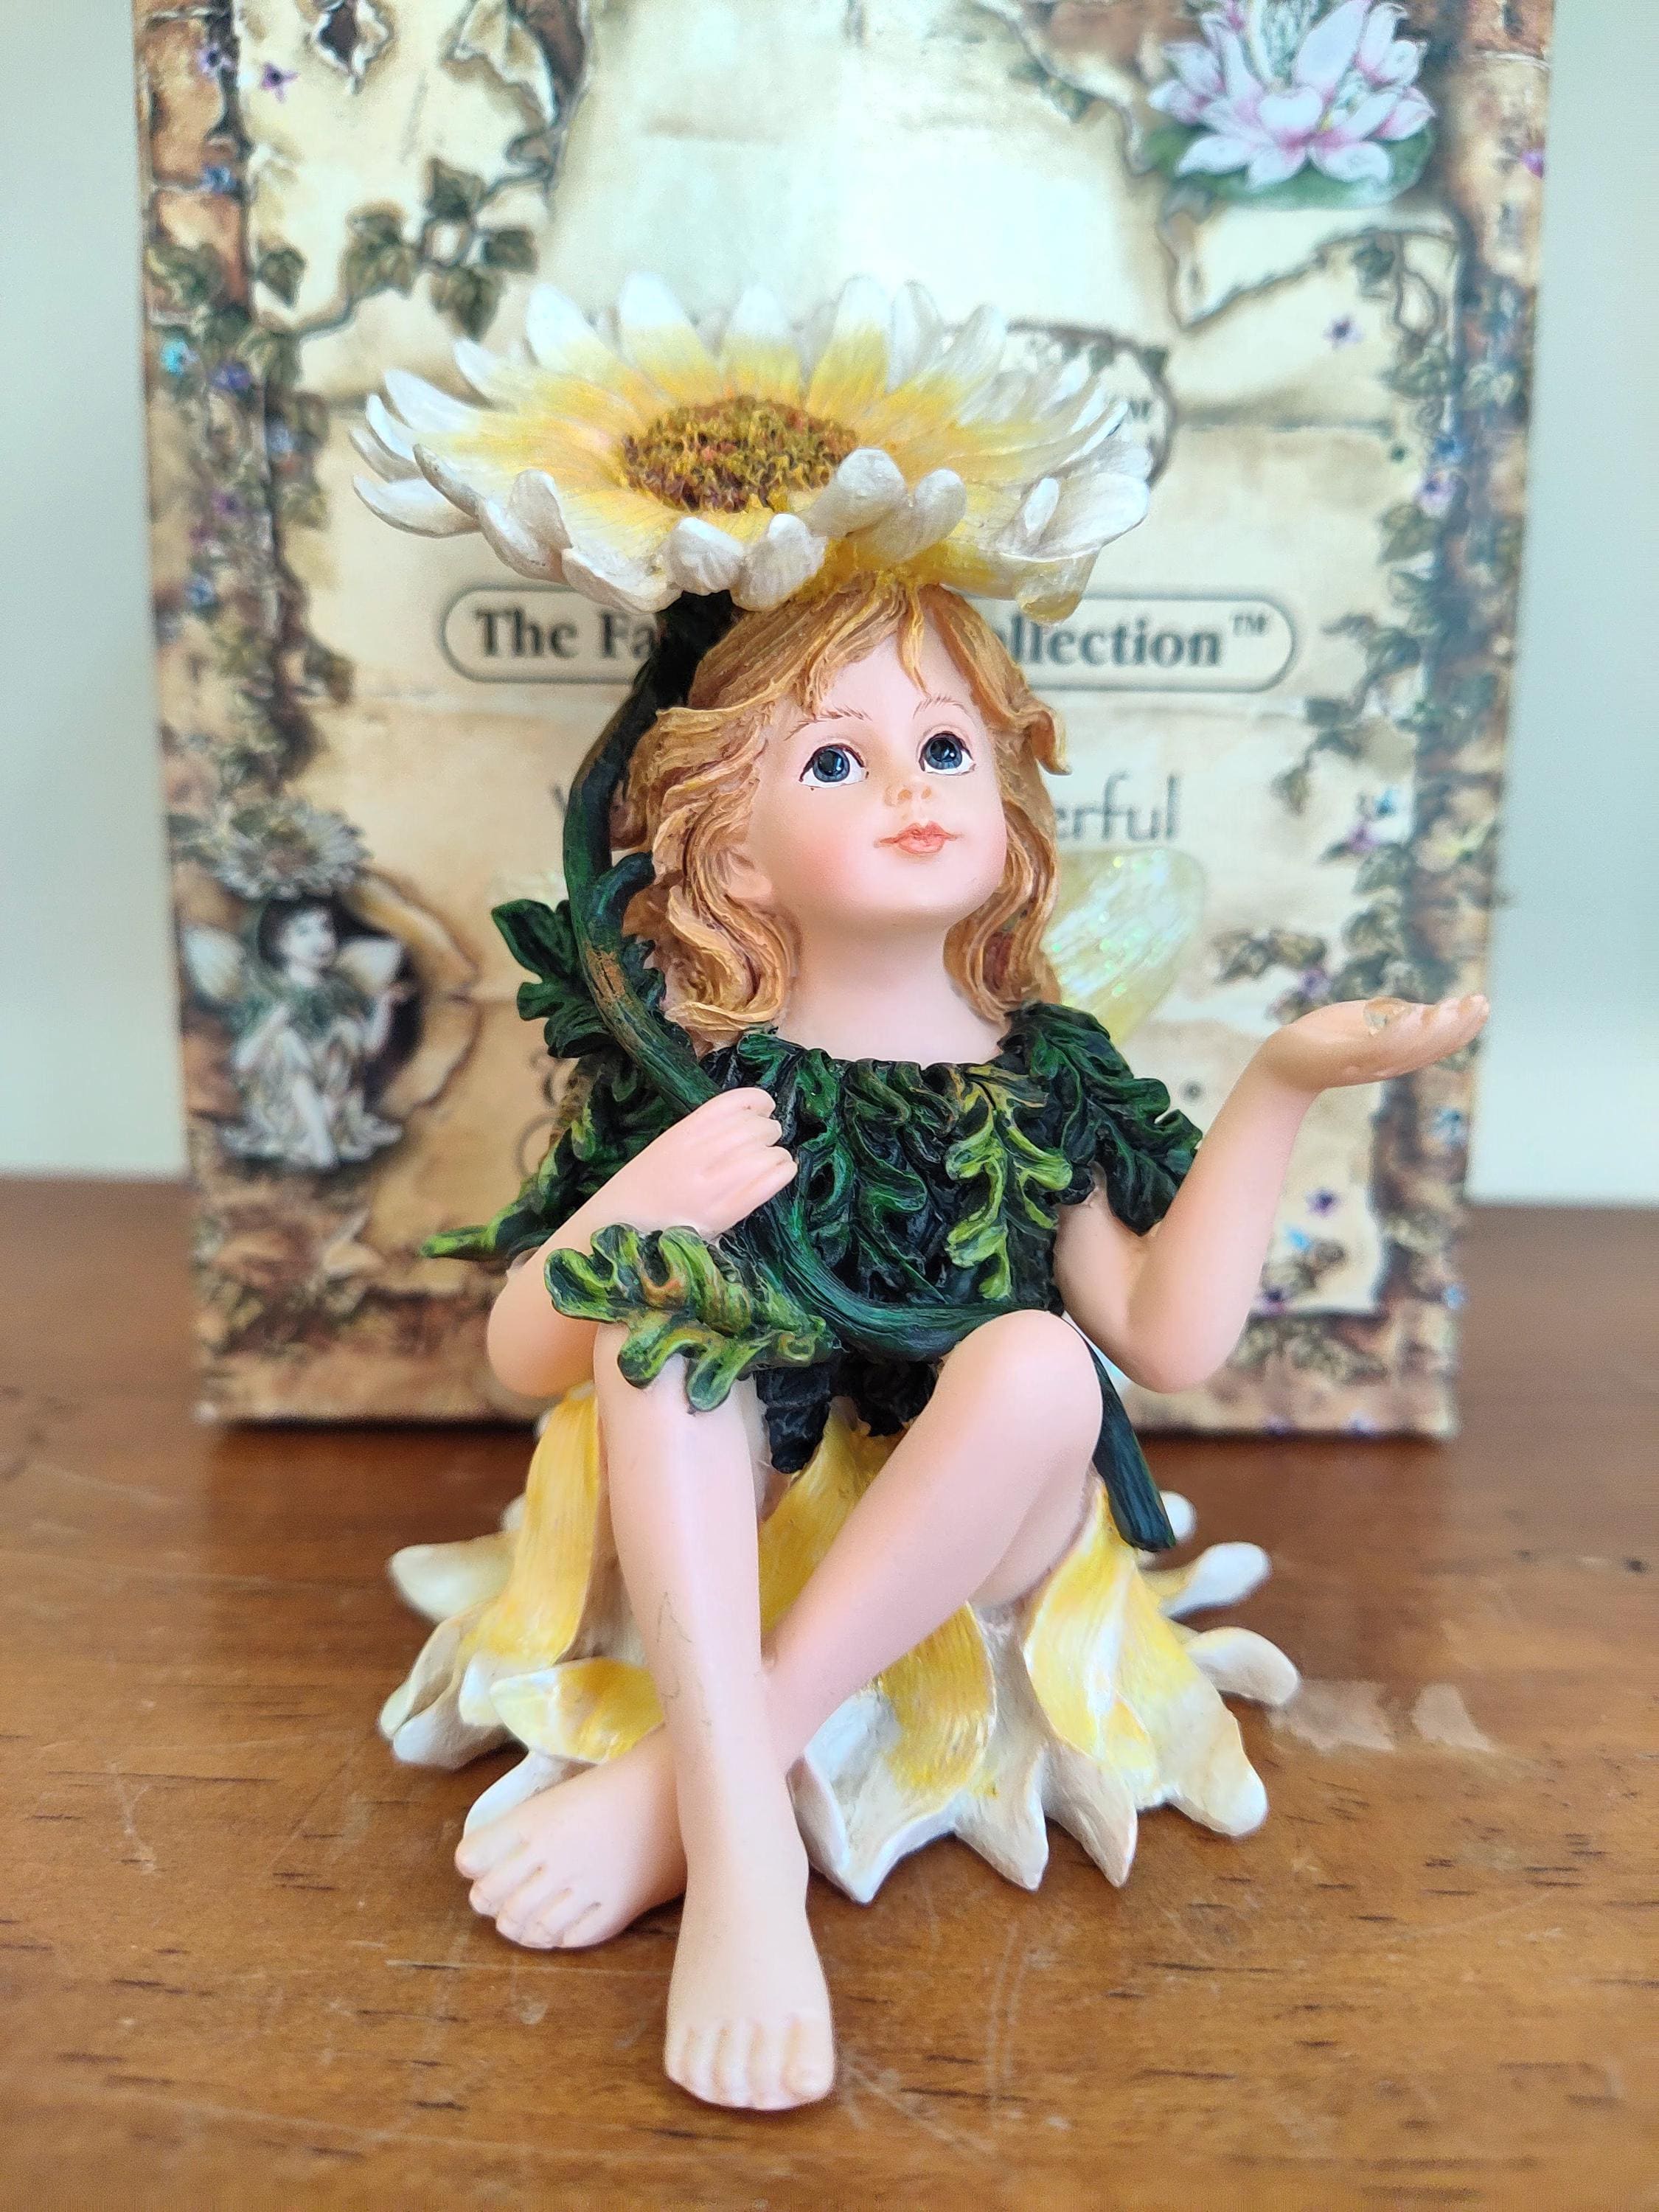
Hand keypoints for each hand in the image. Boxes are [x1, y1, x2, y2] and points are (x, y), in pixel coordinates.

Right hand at [586, 1088, 795, 1239]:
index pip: (732, 1103)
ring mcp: (713, 1183)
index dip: (758, 1101)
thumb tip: (747, 1122)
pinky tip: (783, 1172)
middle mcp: (699, 1153)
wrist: (620, 1228)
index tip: (764, 1108)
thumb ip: (701, 1134)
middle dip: (768, 1131)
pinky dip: (782, 1172)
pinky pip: (767, 1182)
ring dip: (776, 1153)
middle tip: (765, 1142)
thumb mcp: (666, 1148)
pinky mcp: (725, 1212)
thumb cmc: (645, 1189)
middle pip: (755, 1127)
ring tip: (772, 1161)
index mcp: (683, 1133)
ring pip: (766, 1152)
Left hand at [1257, 994, 1488, 1096]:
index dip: (1462, 1027)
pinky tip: (1412, 1014)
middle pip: (1430, 1048)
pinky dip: (1395, 1035)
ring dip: (1433, 1029)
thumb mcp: (1368, 1022)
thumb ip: (1398, 1018)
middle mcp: (1386, 1064)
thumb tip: (1431, 1010)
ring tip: (1451, 1007)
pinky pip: (1373, 1049)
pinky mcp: (1340, 1061)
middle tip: (1478, 1003)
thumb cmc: (1327, 1040)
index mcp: (1396, 1054)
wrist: (1282, 1064)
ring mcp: (1364, 1064)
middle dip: (1456, 1026)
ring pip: (1407, 1049)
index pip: (1438, 1043)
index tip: (1482, 1004)